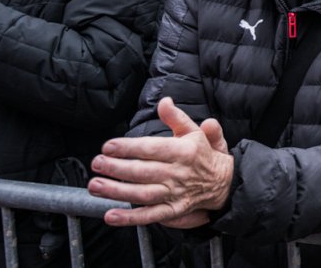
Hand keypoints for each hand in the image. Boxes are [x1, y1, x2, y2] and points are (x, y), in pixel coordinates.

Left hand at [89, 98, 233, 226]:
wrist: (224, 182)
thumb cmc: (203, 155)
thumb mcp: (194, 132)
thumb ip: (176, 117)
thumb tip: (164, 101)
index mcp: (184, 151)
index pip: (152, 148)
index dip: (128, 148)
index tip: (108, 146)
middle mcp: (179, 173)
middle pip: (143, 171)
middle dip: (117, 168)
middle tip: (96, 163)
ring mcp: (175, 193)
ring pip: (143, 194)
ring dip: (117, 191)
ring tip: (96, 186)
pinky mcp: (173, 210)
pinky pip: (150, 215)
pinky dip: (131, 218)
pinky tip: (111, 216)